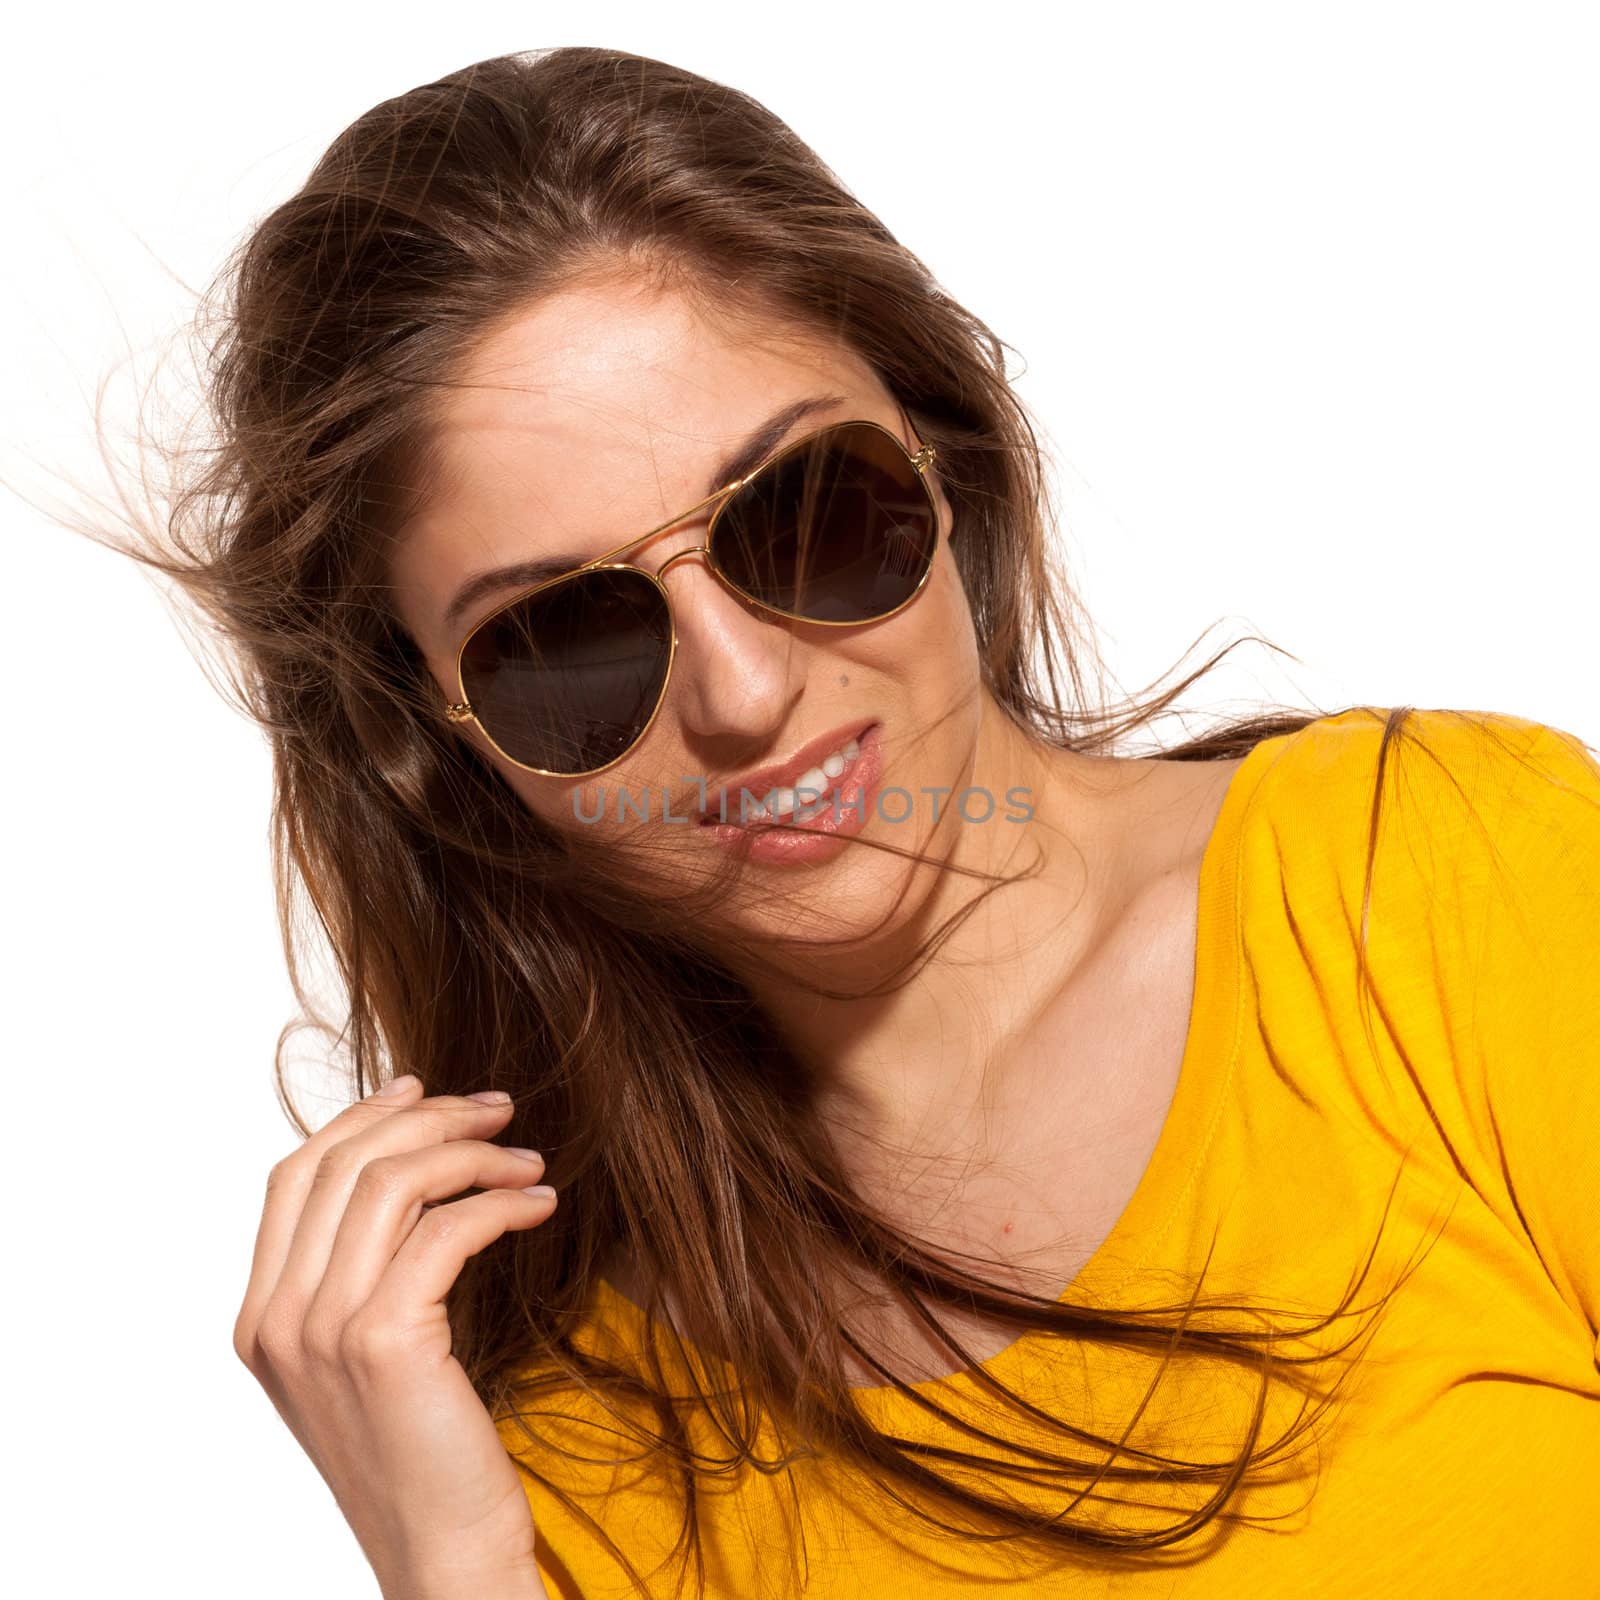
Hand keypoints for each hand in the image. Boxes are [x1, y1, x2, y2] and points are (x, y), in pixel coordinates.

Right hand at [232, 1076, 555, 1599]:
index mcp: (260, 1318)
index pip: (296, 1174)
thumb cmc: (422, 1453)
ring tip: (530, 1160)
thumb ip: (360, 1272)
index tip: (425, 1088)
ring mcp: (321, 1331)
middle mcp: (277, 1320)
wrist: (443, 1554)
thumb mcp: (366, 1356)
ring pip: (392, 1182)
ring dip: (471, 1154)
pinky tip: (540, 1204)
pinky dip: (500, 1201)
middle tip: (500, 1110)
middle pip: (345, 1163)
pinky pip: (446, 1228)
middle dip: (429, 1118)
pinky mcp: (383, 1342)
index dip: (361, 1117)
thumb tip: (406, 1167)